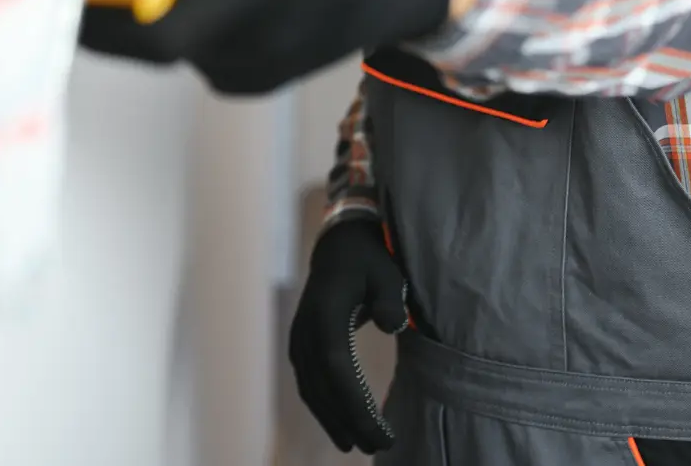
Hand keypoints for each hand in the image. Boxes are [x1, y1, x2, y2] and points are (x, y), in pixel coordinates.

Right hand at [289, 219, 408, 454]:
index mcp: (325, 314)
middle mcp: (305, 330)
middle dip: (348, 421)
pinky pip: (308, 382)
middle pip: (322, 386)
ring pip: (311, 389)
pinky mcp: (300, 344)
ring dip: (332, 419)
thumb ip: (390, 299)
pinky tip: (340, 423)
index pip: (337, 369)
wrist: (339, 245)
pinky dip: (322, 406)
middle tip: (378, 447)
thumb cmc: (369, 260)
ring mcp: (299, 338)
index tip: (380, 432)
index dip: (355, 405)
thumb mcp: (387, 273)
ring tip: (357, 445)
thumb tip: (392, 325)